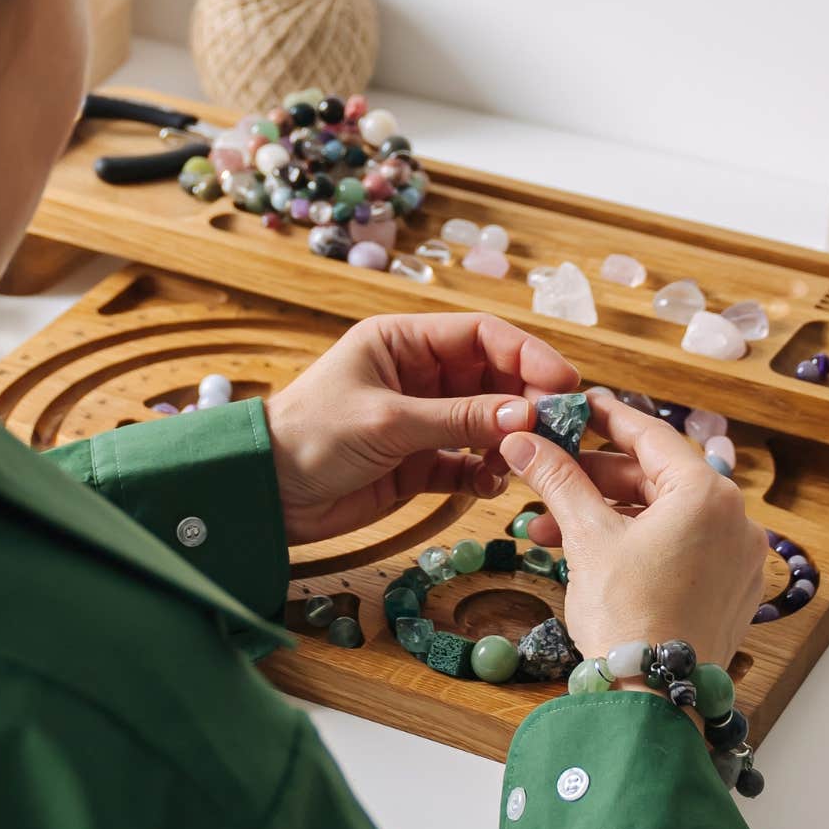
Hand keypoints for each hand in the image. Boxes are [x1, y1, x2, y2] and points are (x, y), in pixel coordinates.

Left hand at [262, 313, 577, 544]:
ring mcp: (420, 420)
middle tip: (558, 430)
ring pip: (487, 423)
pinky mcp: (418, 464)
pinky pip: (468, 462)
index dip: (527, 355)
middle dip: (526, 402)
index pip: (480, 335)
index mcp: (402, 342)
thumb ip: (459, 418)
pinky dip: (484, 473)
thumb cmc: (311, 436)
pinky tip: (488, 485)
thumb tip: (528, 415)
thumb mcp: (388, 420)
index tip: (563, 383)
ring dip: (508, 442)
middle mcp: (417, 375)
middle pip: (493, 378)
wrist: (266, 493)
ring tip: (519, 464)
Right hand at [499, 388, 765, 682]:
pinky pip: (681, 547)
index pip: (650, 435)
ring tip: (549, 532)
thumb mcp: (586, 537)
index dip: (607, 417)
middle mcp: (735, 519)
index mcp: (706, 494)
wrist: (656, 699)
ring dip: (607, 516)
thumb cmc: (627, 616)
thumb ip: (557, 480)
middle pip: (655, 478)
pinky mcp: (732, 590)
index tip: (578, 404)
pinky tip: (592, 553)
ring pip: (664, 517)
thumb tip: (522, 439)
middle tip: (547, 477)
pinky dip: (638, 543)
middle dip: (594, 481)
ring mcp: (738, 557)